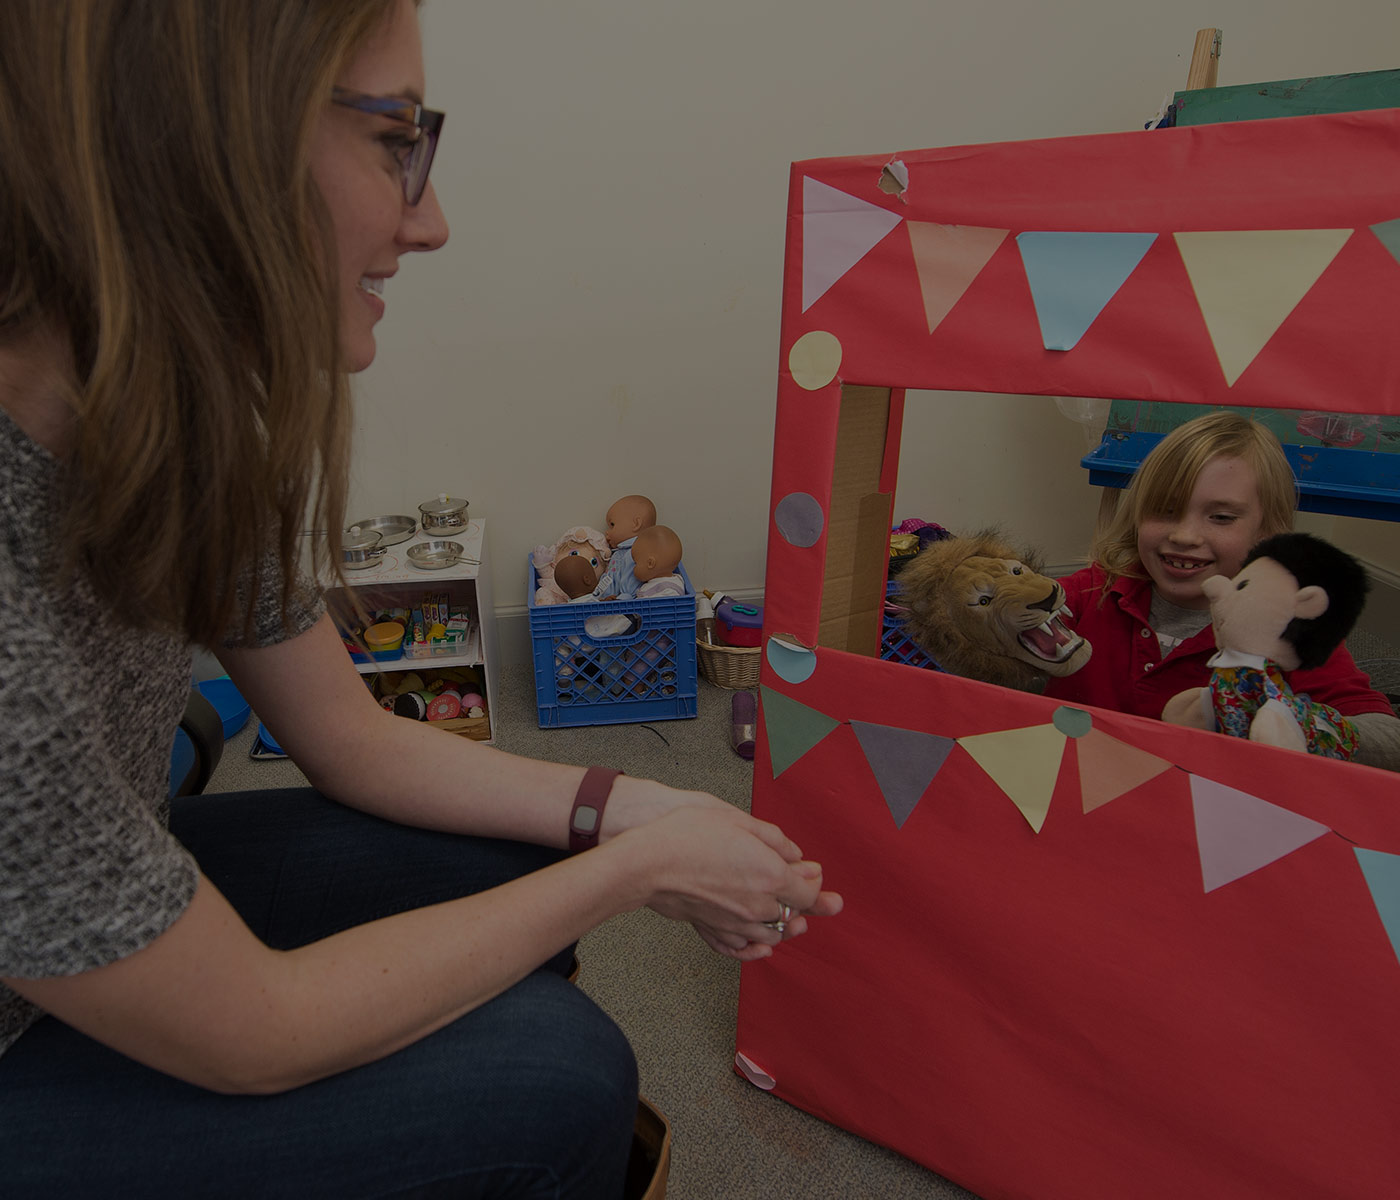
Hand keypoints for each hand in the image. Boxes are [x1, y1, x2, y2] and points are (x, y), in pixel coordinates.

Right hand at [617, 804, 842, 960]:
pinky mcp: (713, 930)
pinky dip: (756, 949)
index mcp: (770, 876)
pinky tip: (762, 946)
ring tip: (792, 920)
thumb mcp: (739, 821)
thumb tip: (795, 853)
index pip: (808, 892)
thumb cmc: (688, 836)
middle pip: (794, 916)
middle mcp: (757, 906)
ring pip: (772, 935)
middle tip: (818, 900)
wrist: (648, 862)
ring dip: (784, 927)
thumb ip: (774, 839)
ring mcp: (735, 922)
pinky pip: (743, 948)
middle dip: (807, 907)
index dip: (819, 887)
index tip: (818, 878)